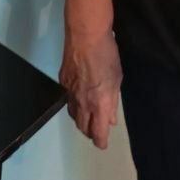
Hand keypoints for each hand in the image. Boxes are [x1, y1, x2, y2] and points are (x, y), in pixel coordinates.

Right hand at [59, 27, 122, 148]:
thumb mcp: (117, 79)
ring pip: (73, 115)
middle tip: (97, 131)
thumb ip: (113, 102)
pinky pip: (68, 100)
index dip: (100, 141)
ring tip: (88, 117)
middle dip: (90, 133)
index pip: (98, 133)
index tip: (103, 143)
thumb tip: (111, 118)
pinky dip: (74, 104)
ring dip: (81, 120)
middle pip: (83, 128)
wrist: (86, 35)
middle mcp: (83, 102)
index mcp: (100, 103)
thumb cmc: (107, 55)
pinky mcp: (62, 82)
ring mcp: (70, 92)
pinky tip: (80, 97)